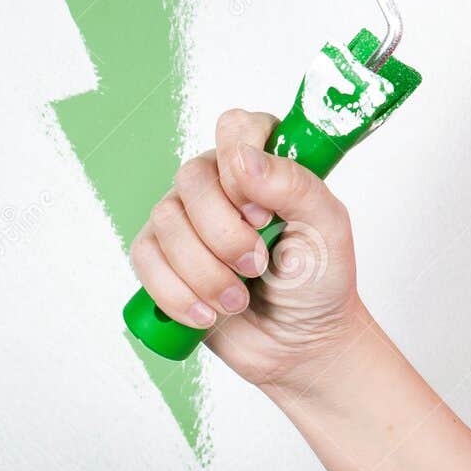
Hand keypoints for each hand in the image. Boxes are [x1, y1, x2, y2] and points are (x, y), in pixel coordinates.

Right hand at [127, 108, 366, 391]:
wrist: (299, 343)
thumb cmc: (321, 278)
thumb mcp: (326, 226)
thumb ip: (292, 184)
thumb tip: (243, 157)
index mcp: (265, 161)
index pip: (236, 127)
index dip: (240, 166)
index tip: (264, 214)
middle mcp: (220, 182)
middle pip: (192, 178)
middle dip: (224, 234)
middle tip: (258, 265)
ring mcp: (187, 218)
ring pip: (165, 222)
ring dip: (204, 271)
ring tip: (239, 298)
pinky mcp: (162, 259)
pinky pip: (144, 261)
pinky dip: (177, 294)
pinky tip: (209, 314)